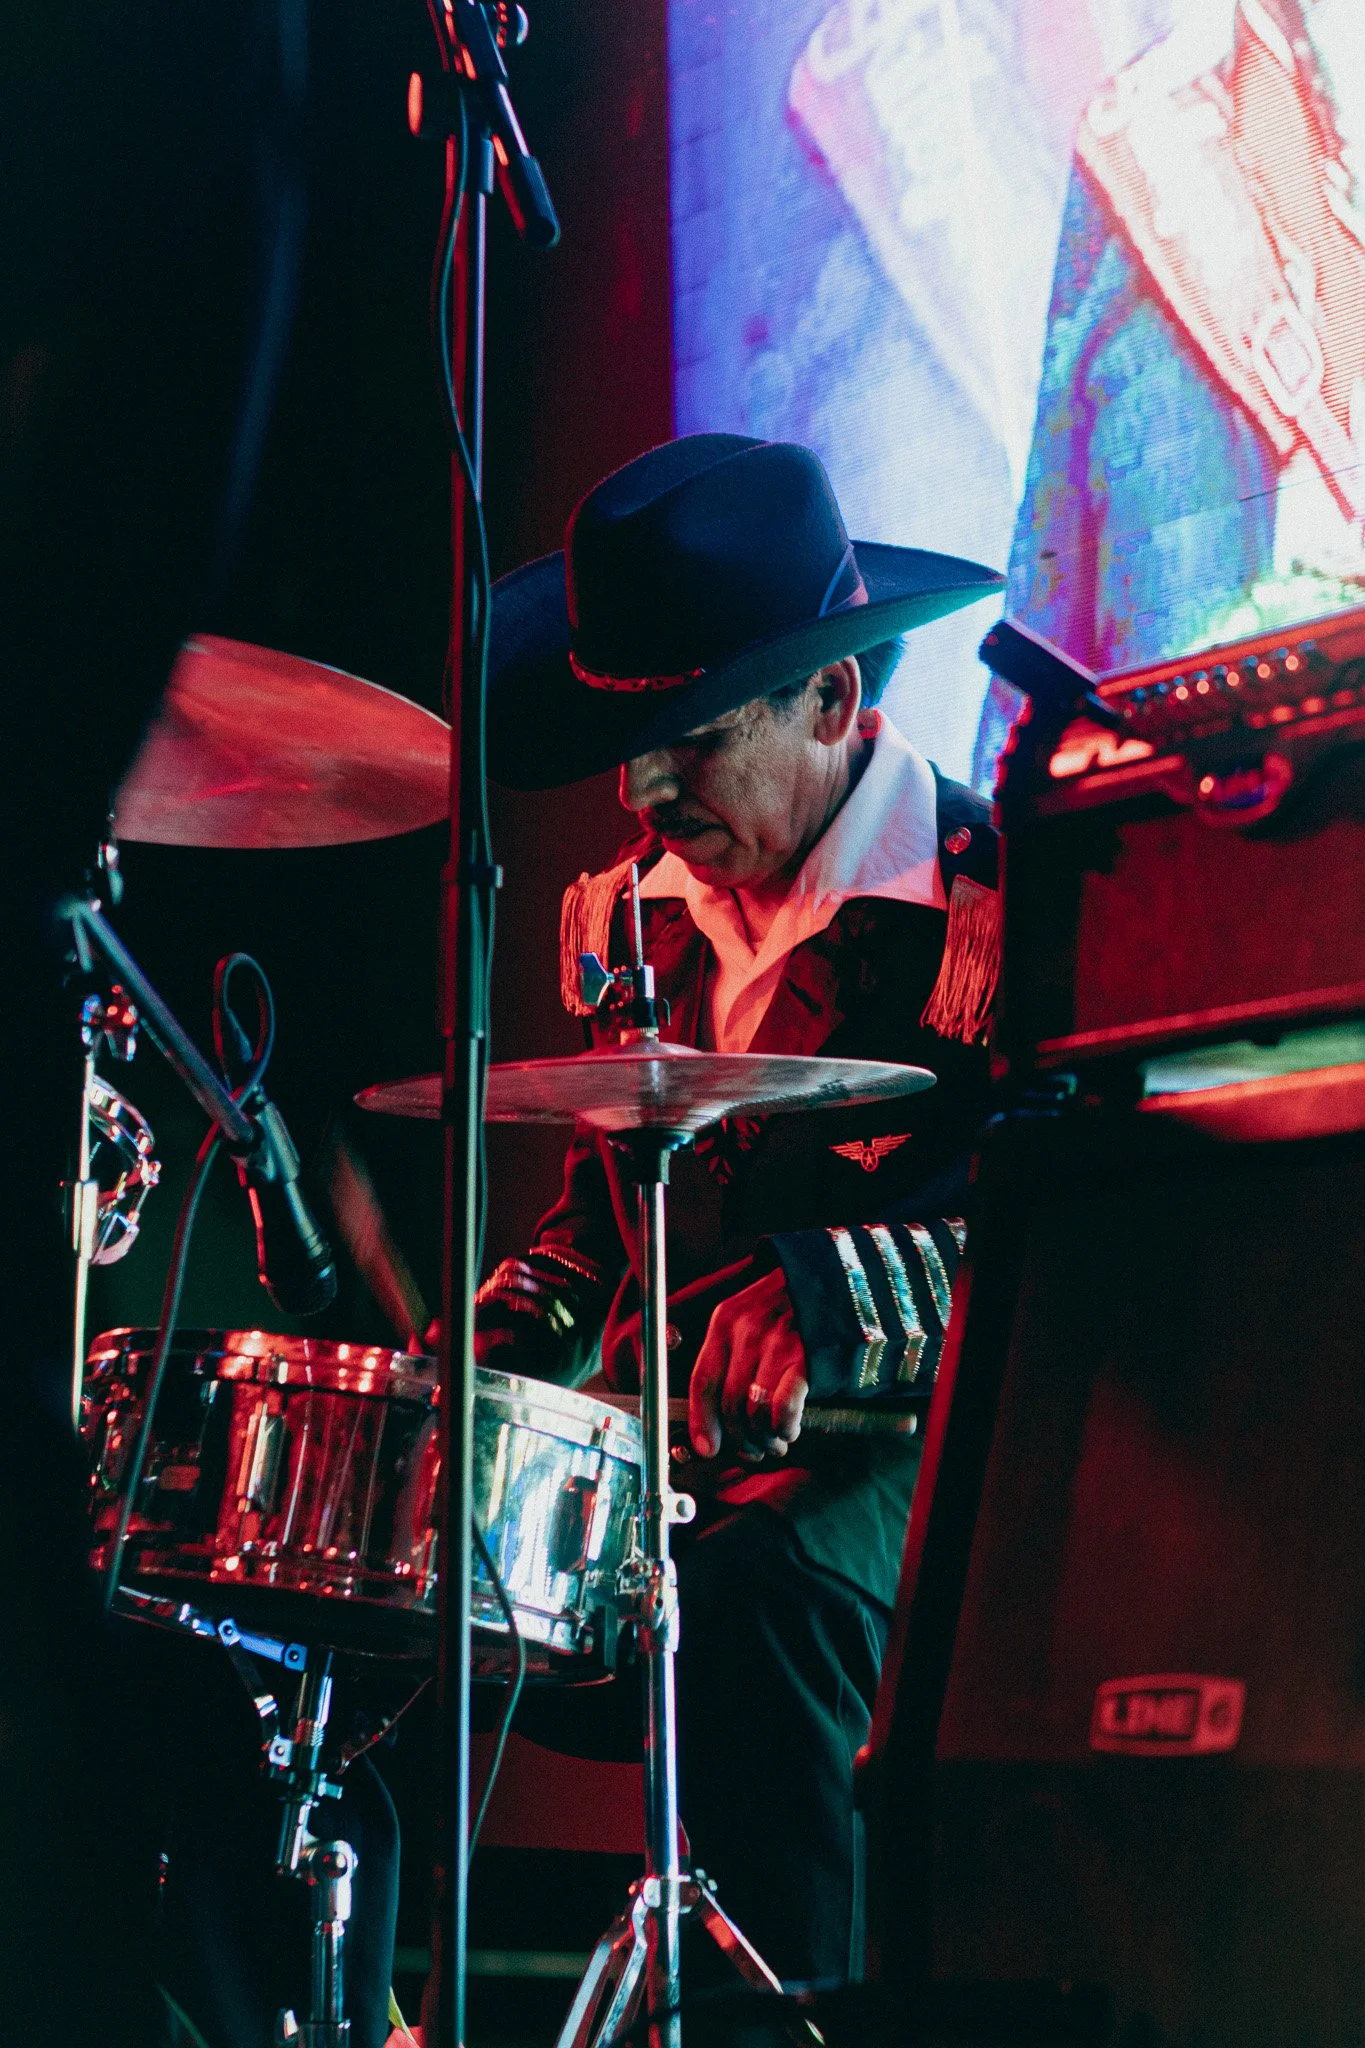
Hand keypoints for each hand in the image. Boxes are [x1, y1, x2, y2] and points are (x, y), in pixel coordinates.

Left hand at [688, 1267, 808, 1459]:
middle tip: (753, 1450)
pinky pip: (783, 1408)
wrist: (838, 1279)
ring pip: (755, 1412)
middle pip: (729, 1404)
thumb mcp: (751, 1316)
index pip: (702, 1381)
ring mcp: (776, 1343)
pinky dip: (784, 1427)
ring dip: (764, 1438)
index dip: (702, 1421)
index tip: (708, 1448)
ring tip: (775, 1442)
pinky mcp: (806, 1357)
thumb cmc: (792, 1305)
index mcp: (726, 1321)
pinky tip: (790, 1430)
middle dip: (740, 1438)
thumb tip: (718, 1414)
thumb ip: (732, 1355)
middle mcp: (746, 1332)